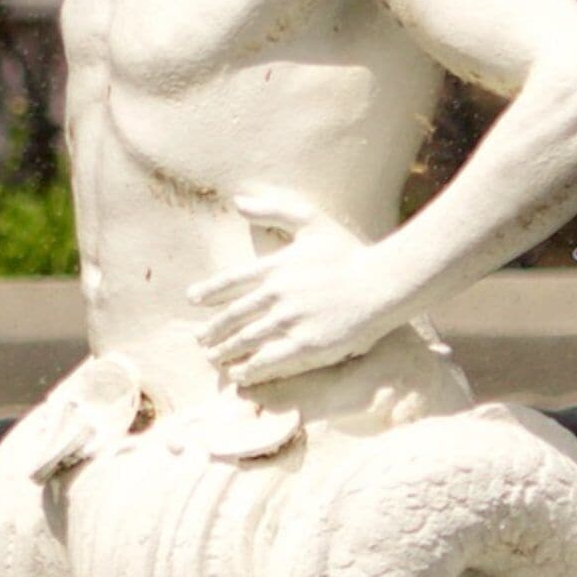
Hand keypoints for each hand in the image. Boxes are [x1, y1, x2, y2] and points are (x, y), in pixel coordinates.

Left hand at [193, 189, 414, 385]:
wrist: (382, 283)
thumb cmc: (350, 253)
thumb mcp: (312, 221)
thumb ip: (274, 210)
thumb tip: (238, 201)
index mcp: (274, 267)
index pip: (230, 281)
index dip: (209, 292)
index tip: (194, 301)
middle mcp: (275, 295)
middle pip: (233, 316)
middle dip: (213, 330)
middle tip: (201, 340)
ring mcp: (289, 321)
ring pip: (245, 340)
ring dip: (225, 352)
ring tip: (214, 359)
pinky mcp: (306, 345)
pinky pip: (268, 360)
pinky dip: (250, 369)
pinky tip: (240, 376)